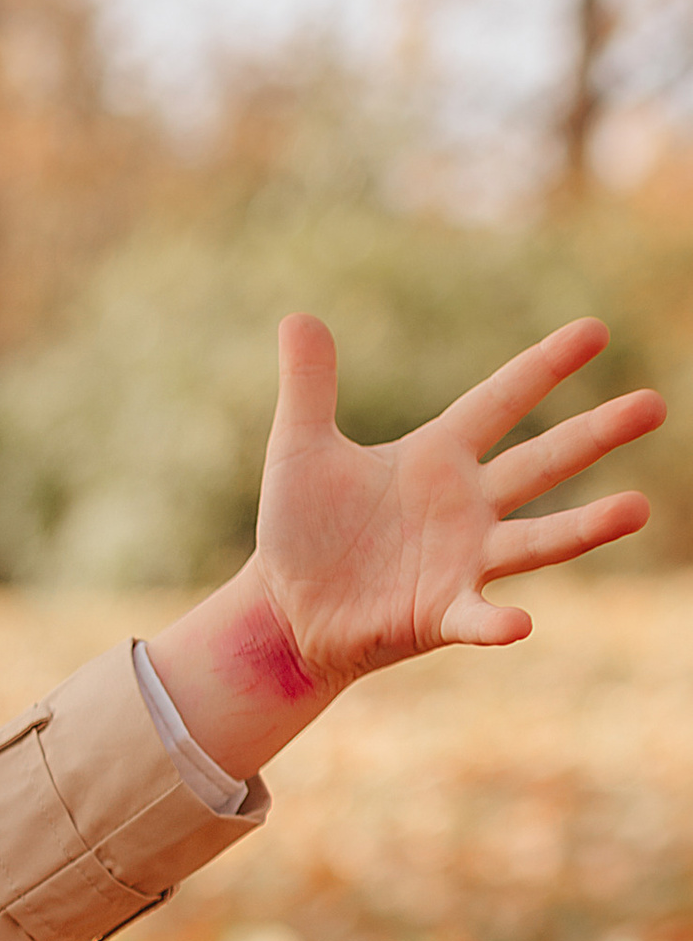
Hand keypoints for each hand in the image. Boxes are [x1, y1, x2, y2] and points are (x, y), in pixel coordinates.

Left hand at [257, 309, 662, 692]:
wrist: (285, 611)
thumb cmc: (300, 531)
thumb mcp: (298, 450)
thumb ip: (308, 386)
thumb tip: (298, 317)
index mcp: (439, 455)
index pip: (502, 400)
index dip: (544, 366)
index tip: (595, 331)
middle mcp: (467, 505)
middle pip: (544, 462)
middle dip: (597, 434)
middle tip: (654, 404)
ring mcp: (463, 561)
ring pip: (537, 540)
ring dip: (586, 527)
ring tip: (637, 509)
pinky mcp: (442, 614)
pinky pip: (477, 617)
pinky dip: (496, 622)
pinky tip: (519, 623)